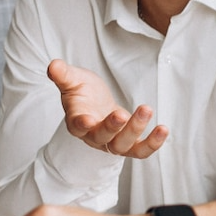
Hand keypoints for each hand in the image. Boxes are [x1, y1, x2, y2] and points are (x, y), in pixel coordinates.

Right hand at [48, 60, 168, 158]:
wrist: (95, 103)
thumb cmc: (82, 92)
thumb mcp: (73, 79)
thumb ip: (63, 74)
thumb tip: (53, 65)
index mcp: (77, 122)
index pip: (77, 127)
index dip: (81, 125)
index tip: (87, 120)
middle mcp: (93, 136)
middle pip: (102, 138)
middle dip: (113, 127)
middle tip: (122, 113)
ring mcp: (111, 142)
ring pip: (122, 145)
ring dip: (136, 131)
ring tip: (146, 110)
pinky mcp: (128, 143)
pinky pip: (140, 150)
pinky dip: (152, 143)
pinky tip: (163, 130)